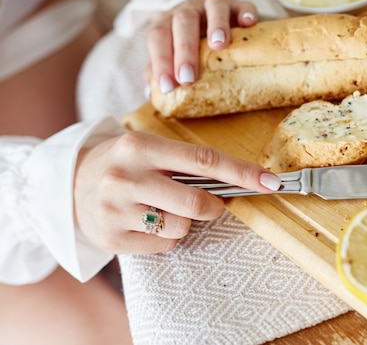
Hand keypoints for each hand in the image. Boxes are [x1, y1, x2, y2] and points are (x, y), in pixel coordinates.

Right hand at [73, 131, 279, 253]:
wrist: (71, 184)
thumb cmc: (125, 163)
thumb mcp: (149, 148)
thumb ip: (188, 162)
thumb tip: (240, 180)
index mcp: (141, 147)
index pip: (204, 160)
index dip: (242, 173)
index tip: (270, 182)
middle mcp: (126, 177)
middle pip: (196, 204)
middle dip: (214, 206)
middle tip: (210, 203)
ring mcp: (116, 210)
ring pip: (181, 227)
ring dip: (185, 222)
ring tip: (163, 207)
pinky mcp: (112, 239)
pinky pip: (163, 245)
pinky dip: (166, 236)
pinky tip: (147, 221)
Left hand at [146, 0, 257, 93]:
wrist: (210, 12)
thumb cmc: (189, 40)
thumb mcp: (171, 51)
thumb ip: (160, 68)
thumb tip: (152, 94)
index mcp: (169, 22)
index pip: (159, 37)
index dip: (160, 61)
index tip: (168, 86)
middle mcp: (189, 10)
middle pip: (184, 22)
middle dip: (184, 50)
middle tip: (188, 77)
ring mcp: (214, 5)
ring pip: (213, 7)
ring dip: (216, 25)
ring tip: (219, 46)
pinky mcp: (238, 6)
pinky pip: (243, 5)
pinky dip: (246, 12)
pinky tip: (249, 23)